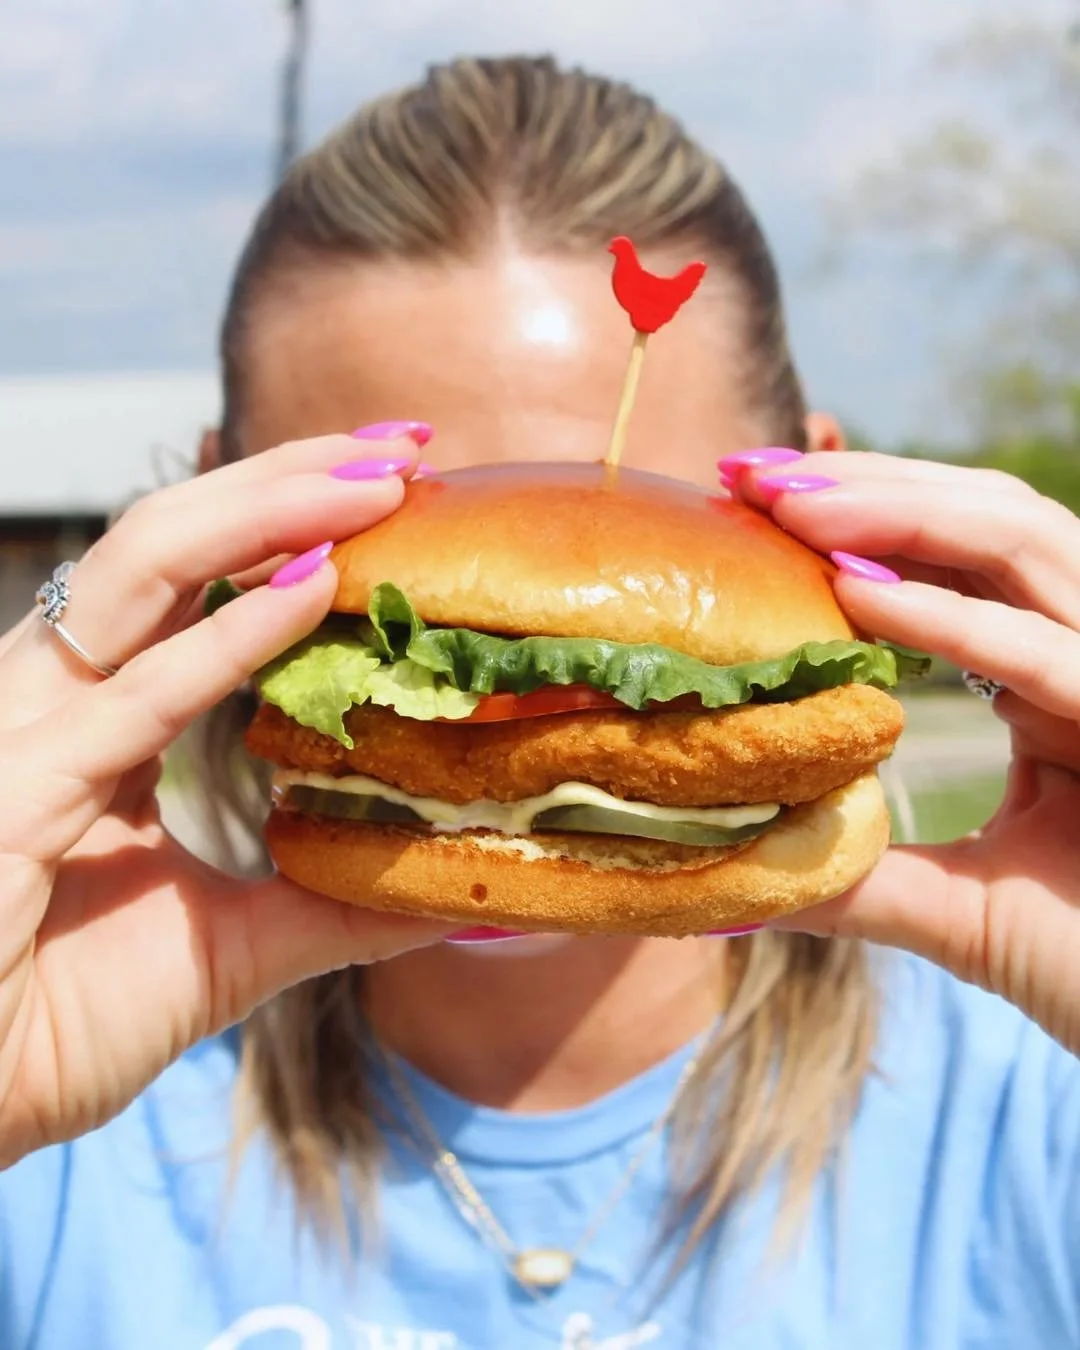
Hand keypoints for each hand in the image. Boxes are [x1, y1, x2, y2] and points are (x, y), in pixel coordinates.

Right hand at [0, 434, 448, 1164]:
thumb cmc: (60, 1022)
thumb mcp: (233, 948)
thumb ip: (335, 902)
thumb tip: (462, 885)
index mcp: (101, 717)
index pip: (195, 580)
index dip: (287, 520)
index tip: (398, 483)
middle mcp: (58, 695)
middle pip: (171, 539)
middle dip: (289, 478)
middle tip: (404, 443)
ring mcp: (27, 727)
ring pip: (144, 569)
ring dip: (266, 510)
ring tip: (378, 475)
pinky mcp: (15, 786)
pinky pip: (137, 695)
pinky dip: (228, 635)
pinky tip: (314, 587)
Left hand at [721, 449, 1079, 1053]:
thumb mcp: (961, 914)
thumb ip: (863, 881)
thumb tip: (744, 880)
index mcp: (1061, 683)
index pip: (963, 560)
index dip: (864, 517)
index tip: (750, 499)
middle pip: (993, 520)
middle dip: (870, 485)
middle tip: (751, 472)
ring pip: (1029, 547)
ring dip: (901, 514)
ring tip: (787, 503)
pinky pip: (1055, 656)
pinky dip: (954, 616)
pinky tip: (854, 592)